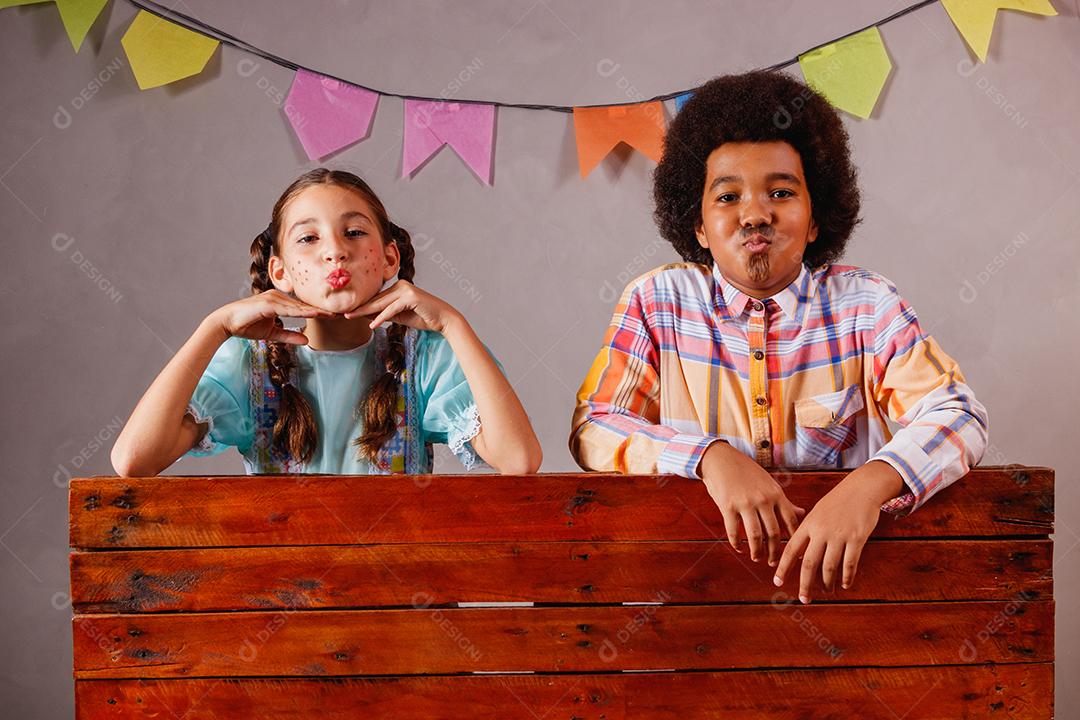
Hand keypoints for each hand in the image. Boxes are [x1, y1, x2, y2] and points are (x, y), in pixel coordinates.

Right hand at [210, 289, 334, 344]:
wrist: (226, 323)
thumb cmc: (246, 326)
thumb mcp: (272, 334)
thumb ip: (288, 335)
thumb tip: (306, 340)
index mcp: (279, 301)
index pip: (302, 307)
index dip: (317, 312)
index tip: (333, 316)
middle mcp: (277, 296)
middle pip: (303, 304)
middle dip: (321, 310)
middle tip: (340, 313)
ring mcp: (273, 298)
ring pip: (298, 305)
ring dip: (315, 310)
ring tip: (332, 314)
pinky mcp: (268, 302)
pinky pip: (288, 308)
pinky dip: (302, 311)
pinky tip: (314, 313)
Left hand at [343, 280, 459, 332]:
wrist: (443, 320)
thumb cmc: (423, 317)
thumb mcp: (400, 317)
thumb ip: (385, 314)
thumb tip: (366, 317)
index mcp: (398, 288)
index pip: (377, 298)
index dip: (363, 306)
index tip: (349, 312)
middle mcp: (401, 285)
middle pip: (376, 299)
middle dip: (360, 307)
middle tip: (344, 314)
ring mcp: (406, 289)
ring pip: (381, 303)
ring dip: (365, 311)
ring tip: (351, 317)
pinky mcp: (411, 297)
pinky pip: (392, 309)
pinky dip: (381, 317)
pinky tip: (372, 324)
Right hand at [700, 441, 804, 565]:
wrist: (721, 459)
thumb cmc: (747, 472)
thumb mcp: (769, 483)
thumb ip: (784, 501)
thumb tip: (802, 512)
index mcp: (776, 494)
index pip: (791, 522)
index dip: (794, 540)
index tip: (795, 554)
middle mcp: (763, 500)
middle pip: (774, 533)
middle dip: (775, 552)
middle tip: (774, 563)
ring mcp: (745, 503)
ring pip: (755, 536)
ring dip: (757, 552)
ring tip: (757, 558)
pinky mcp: (727, 506)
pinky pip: (734, 531)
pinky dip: (737, 544)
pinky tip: (740, 549)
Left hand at [773, 462, 899, 602]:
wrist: (861, 489)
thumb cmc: (837, 502)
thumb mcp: (817, 513)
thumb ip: (807, 532)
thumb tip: (799, 555)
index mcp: (808, 524)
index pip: (791, 549)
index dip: (783, 567)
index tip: (776, 581)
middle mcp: (821, 531)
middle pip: (809, 563)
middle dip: (805, 584)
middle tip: (804, 599)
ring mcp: (839, 535)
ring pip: (830, 566)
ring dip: (827, 583)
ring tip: (826, 592)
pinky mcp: (857, 538)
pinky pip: (850, 563)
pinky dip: (847, 576)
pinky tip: (845, 584)